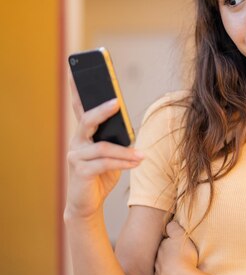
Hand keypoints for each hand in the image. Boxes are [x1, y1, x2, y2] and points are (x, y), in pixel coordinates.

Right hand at [64, 76, 143, 220]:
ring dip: (126, 152)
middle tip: (117, 102)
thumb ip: (115, 139)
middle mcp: (76, 142)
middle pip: (87, 120)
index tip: (77, 72)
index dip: (77, 89)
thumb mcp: (111, 153)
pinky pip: (105, 163)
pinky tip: (136, 163)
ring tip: (141, 155)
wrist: (87, 203)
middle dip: (102, 110)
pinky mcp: (80, 172)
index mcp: (84, 134)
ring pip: (103, 147)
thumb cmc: (101, 174)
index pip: (80, 107)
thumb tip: (128, 128)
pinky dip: (123, 163)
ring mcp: (76, 156)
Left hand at [155, 221, 200, 274]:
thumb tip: (169, 222)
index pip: (164, 244)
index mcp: (162, 249)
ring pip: (161, 269)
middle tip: (176, 257)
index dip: (169, 243)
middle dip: (166, 256)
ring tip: (176, 269)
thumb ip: (173, 228)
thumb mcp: (180, 237)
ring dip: (166, 268)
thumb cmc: (182, 258)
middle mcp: (157, 262)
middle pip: (161, 257)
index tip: (174, 243)